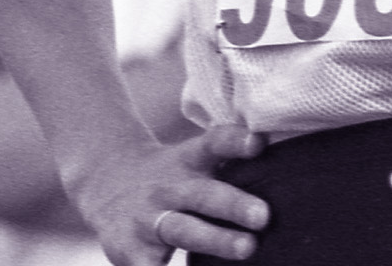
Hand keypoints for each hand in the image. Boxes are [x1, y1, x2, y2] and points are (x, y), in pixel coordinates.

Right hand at [70, 125, 269, 264]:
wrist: (107, 182)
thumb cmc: (172, 176)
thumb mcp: (193, 160)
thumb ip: (229, 162)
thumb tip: (283, 168)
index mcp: (189, 160)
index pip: (214, 143)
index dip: (235, 141)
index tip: (259, 142)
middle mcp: (169, 187)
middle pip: (203, 193)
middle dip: (233, 205)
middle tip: (264, 215)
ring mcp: (148, 220)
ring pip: (184, 229)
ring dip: (216, 240)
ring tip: (247, 248)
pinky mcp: (129, 252)